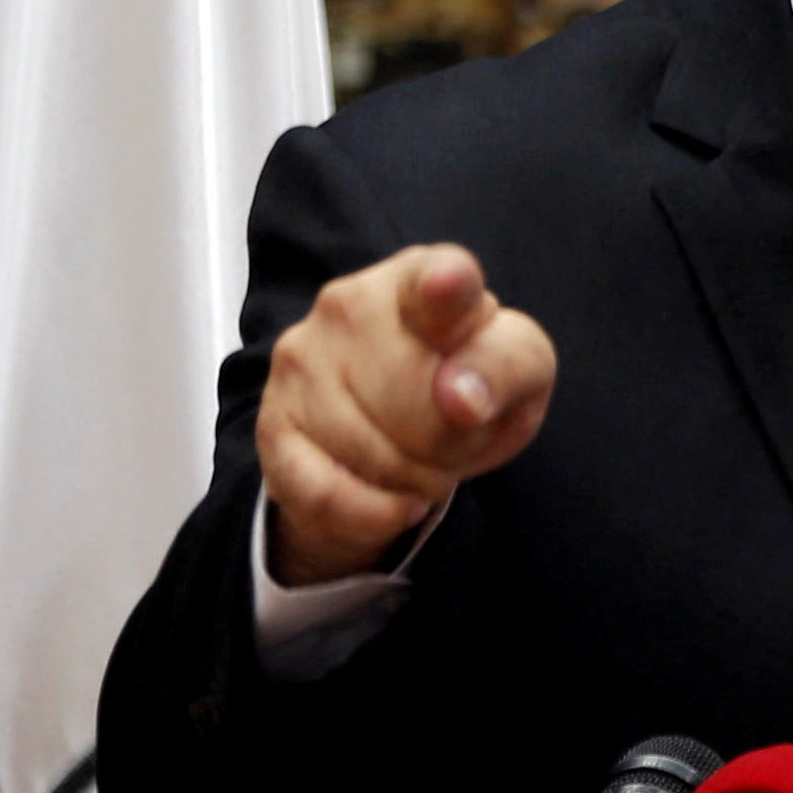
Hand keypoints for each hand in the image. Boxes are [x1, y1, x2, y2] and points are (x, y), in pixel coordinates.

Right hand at [256, 244, 556, 584]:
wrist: (399, 441)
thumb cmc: (467, 384)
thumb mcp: (519, 370)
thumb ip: (507, 366)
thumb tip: (461, 399)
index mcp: (420, 278)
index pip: (439, 279)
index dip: (448, 286)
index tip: (453, 286)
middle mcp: (348, 304)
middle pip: (421, 399)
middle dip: (452, 441)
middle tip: (455, 437)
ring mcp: (301, 362)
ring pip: (376, 454)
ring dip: (418, 481)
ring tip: (426, 467)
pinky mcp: (273, 425)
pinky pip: (327, 494)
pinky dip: (372, 514)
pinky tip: (396, 506)